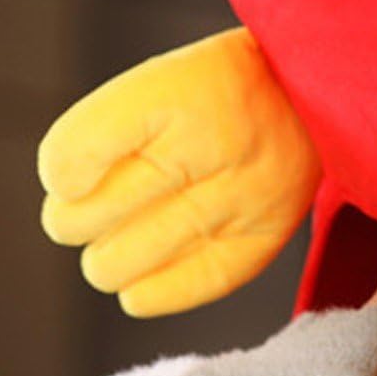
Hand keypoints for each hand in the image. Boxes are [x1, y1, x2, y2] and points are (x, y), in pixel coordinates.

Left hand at [39, 28, 320, 315]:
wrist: (312, 94)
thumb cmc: (217, 90)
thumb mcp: (158, 79)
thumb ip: (95, 135)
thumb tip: (68, 203)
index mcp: (181, 91)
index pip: (68, 158)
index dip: (64, 164)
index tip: (93, 153)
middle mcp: (214, 144)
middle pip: (73, 222)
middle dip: (78, 211)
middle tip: (118, 190)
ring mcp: (240, 198)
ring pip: (108, 266)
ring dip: (110, 248)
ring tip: (143, 220)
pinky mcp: (258, 241)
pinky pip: (153, 296)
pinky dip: (143, 282)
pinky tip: (162, 250)